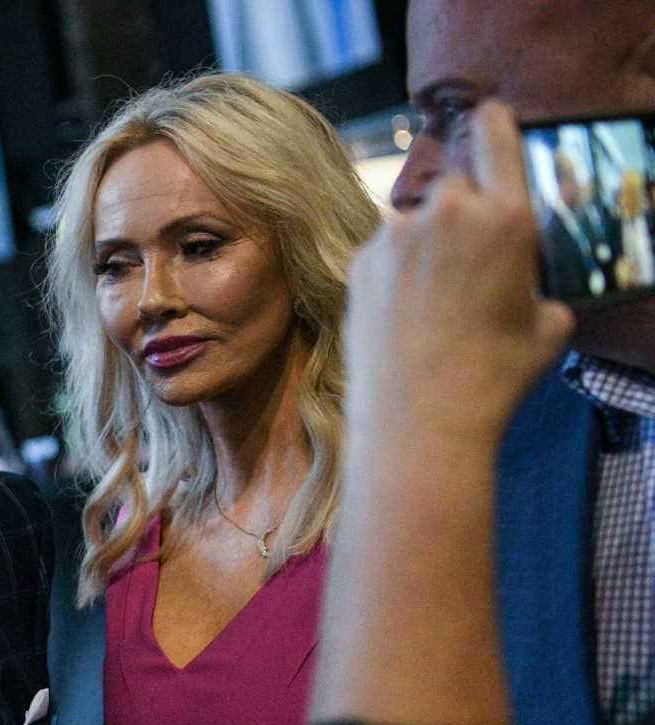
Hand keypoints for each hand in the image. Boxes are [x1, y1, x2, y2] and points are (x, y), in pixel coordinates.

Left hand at [343, 100, 572, 455]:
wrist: (418, 423)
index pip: (496, 132)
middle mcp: (448, 214)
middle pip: (455, 187)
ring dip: (424, 247)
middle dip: (462, 215)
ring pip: (414, 223)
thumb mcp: (546, 328)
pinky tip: (403, 315)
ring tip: (431, 304)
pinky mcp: (359, 263)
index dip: (492, 122)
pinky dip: (394, 271)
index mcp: (506, 218)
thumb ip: (540, 286)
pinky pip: (384, 251)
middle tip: (465, 266)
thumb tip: (530, 290)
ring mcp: (396, 237)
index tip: (487, 119)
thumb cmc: (491, 380)